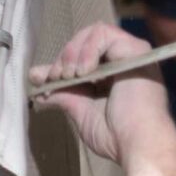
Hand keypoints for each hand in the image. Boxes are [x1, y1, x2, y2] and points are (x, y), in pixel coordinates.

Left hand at [29, 24, 175, 165]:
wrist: (137, 143)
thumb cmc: (115, 135)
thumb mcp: (81, 111)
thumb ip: (63, 94)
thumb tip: (37, 86)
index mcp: (114, 76)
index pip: (82, 56)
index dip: (60, 63)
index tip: (42, 79)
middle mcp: (124, 61)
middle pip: (86, 40)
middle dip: (64, 57)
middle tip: (56, 77)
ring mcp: (131, 54)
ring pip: (93, 32)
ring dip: (73, 52)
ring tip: (70, 75)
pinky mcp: (135, 49)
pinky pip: (103, 34)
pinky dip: (87, 49)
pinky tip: (83, 72)